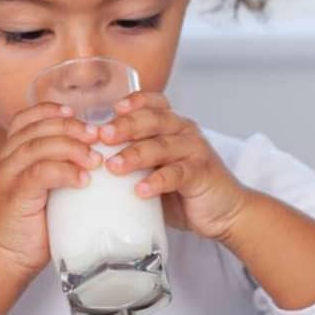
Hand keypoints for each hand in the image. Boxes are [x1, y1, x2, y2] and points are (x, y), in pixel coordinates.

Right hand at [0, 102, 101, 274]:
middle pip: (37, 127)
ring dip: (72, 148)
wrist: (8, 257)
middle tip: (97, 136)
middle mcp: (4, 158)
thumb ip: (59, 167)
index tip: (78, 114)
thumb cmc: (34, 223)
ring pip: (39, 146)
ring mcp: (6, 175)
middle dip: (71, 127)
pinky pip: (41, 173)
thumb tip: (99, 152)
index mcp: (11, 152)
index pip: (27, 117)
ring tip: (96, 160)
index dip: (52, 110)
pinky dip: (65, 172)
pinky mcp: (14, 195)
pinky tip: (84, 179)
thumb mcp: (46, 188)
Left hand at [99, 93, 247, 239]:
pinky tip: (140, 190)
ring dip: (135, 154)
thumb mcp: (156, 171)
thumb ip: (133, 163)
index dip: (134, 102)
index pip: (153, 103)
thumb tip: (88, 164)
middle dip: (125, 126)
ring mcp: (195, 151)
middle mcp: (184, 131)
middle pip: (153, 120)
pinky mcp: (202, 174)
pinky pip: (177, 174)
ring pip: (162, 145)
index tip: (113, 109)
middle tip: (102, 136)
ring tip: (113, 166)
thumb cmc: (185, 192)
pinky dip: (157, 181)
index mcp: (172, 125)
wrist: (226, 212)